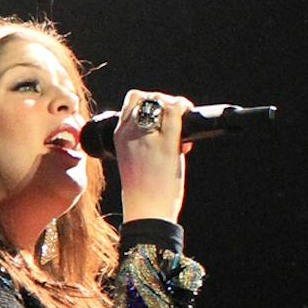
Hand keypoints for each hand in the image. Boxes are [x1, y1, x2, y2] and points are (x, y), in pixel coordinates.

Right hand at [113, 87, 191, 225]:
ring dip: (176, 104)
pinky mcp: (166, 144)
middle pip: (147, 96)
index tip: (162, 117)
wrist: (146, 210)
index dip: (150, 102)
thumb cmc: (143, 190)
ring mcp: (147, 136)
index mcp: (118, 135)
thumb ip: (144, 140)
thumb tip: (169, 126)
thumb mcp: (133, 160)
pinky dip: (185, 109)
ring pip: (161, 100)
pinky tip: (189, 118)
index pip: (132, 100)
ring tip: (183, 121)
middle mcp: (130, 131)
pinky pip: (175, 112)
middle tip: (176, 119)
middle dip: (165, 101)